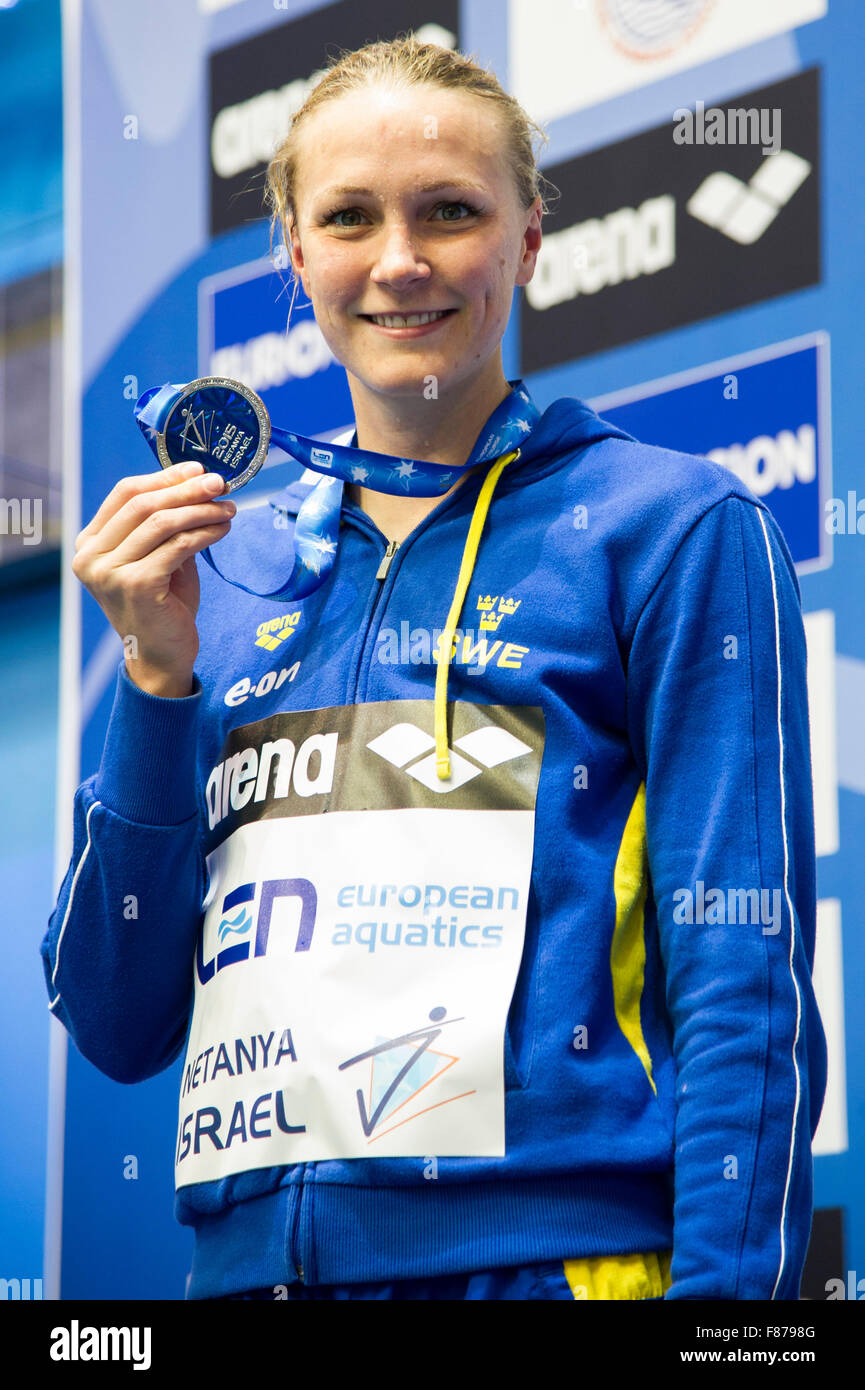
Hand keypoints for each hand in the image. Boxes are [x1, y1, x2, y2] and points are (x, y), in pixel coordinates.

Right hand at [72, 461, 235, 696]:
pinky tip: (223, 530)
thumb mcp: (156, 557)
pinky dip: (205, 533)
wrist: (162, 657)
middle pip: (142, 504)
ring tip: (229, 508)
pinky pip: (178, 546)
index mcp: (90, 544)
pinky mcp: (136, 585)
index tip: (197, 468)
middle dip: (186, 489)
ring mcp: (110, 572)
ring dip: (201, 510)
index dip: (163, 477)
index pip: (124, 494)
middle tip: (220, 483)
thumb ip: (165, 524)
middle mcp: (91, 557)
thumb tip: (196, 482)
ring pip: (162, 522)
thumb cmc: (162, 605)